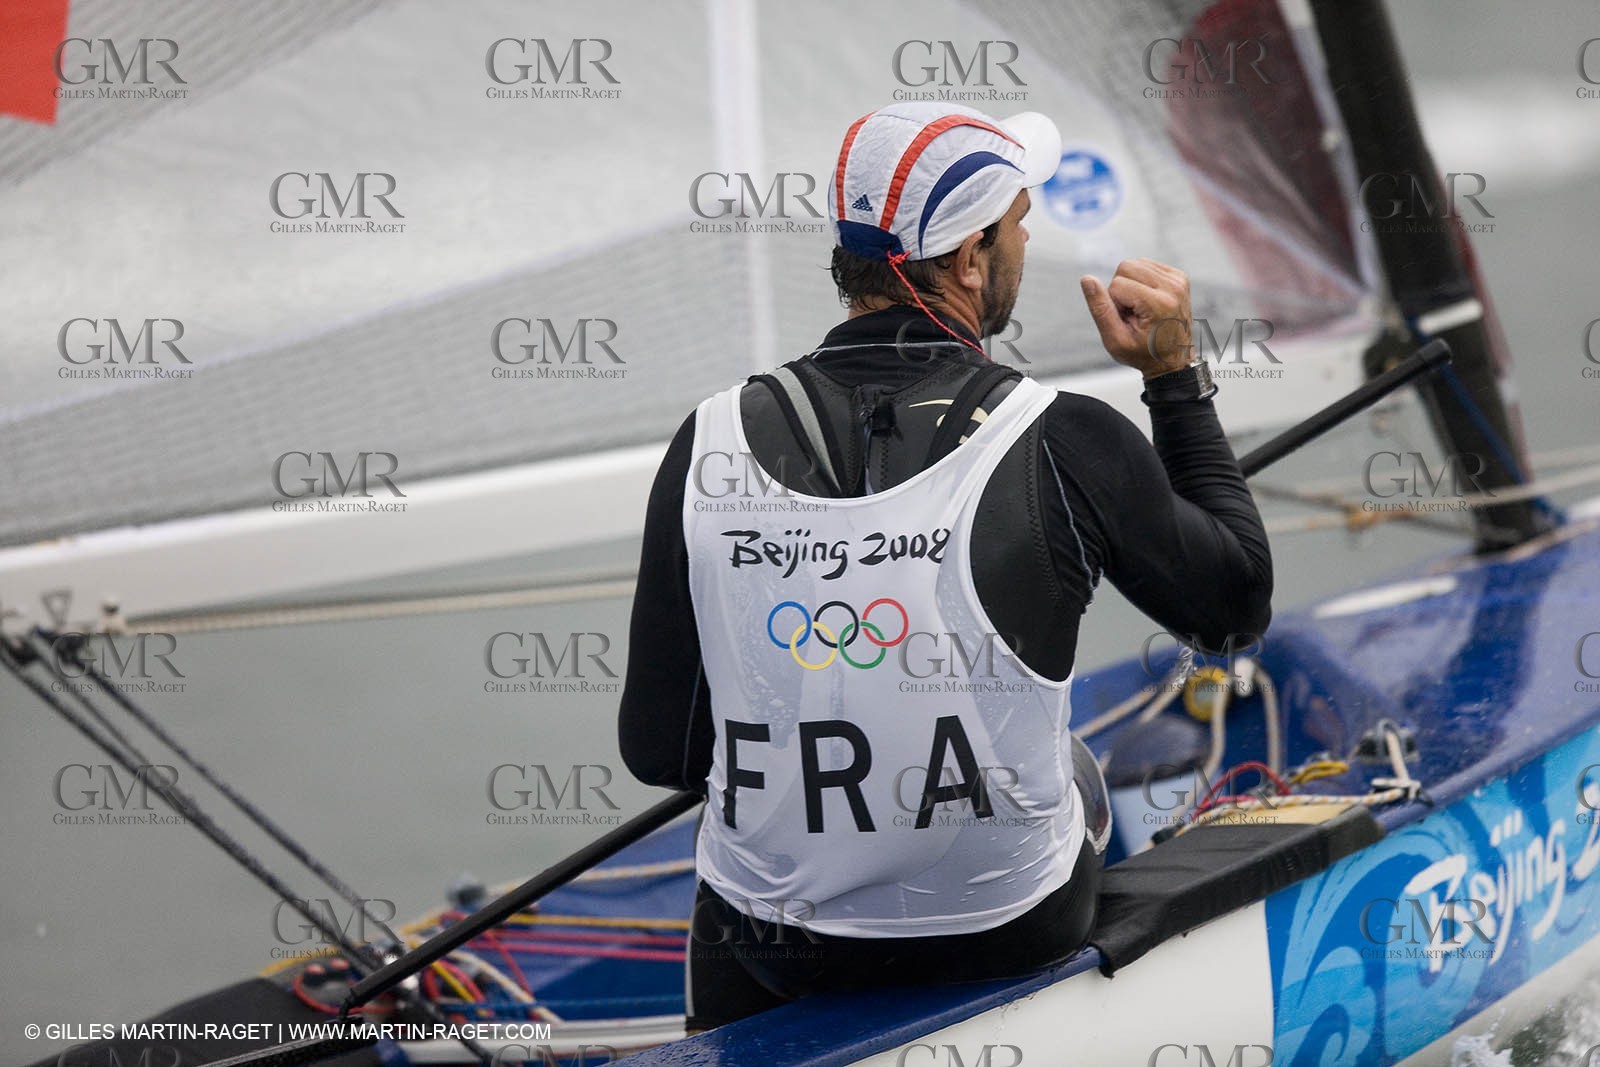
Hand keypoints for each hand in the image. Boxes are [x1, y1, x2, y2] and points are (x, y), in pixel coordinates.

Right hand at [1079, 259, 1194, 379]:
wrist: (1172, 360)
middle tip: (1133, 314)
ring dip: (1131, 285)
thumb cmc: (1142, 354)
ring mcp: (1179, 280)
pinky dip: (1141, 281)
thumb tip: (1087, 279)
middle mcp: (1173, 287)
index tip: (1129, 322)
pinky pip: (1147, 265)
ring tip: (1141, 308)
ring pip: (1136, 263)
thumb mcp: (1115, 339)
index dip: (1115, 304)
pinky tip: (1147, 300)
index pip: (1117, 284)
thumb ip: (1100, 308)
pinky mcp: (1180, 277)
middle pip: (1127, 266)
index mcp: (1159, 304)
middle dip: (1121, 290)